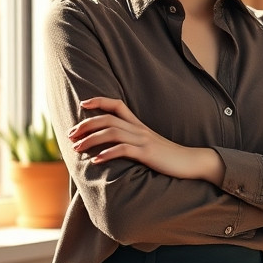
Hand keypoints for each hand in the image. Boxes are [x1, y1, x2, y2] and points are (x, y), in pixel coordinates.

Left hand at [68, 96, 221, 182]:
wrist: (192, 161)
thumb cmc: (169, 156)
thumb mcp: (149, 144)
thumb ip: (133, 140)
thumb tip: (113, 145)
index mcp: (138, 125)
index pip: (116, 104)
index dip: (99, 101)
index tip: (82, 104)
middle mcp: (139, 129)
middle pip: (108, 118)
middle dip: (86, 125)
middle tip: (70, 135)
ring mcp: (144, 140)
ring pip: (112, 133)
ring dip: (91, 139)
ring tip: (77, 148)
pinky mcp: (148, 154)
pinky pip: (125, 150)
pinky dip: (108, 154)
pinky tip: (97, 160)